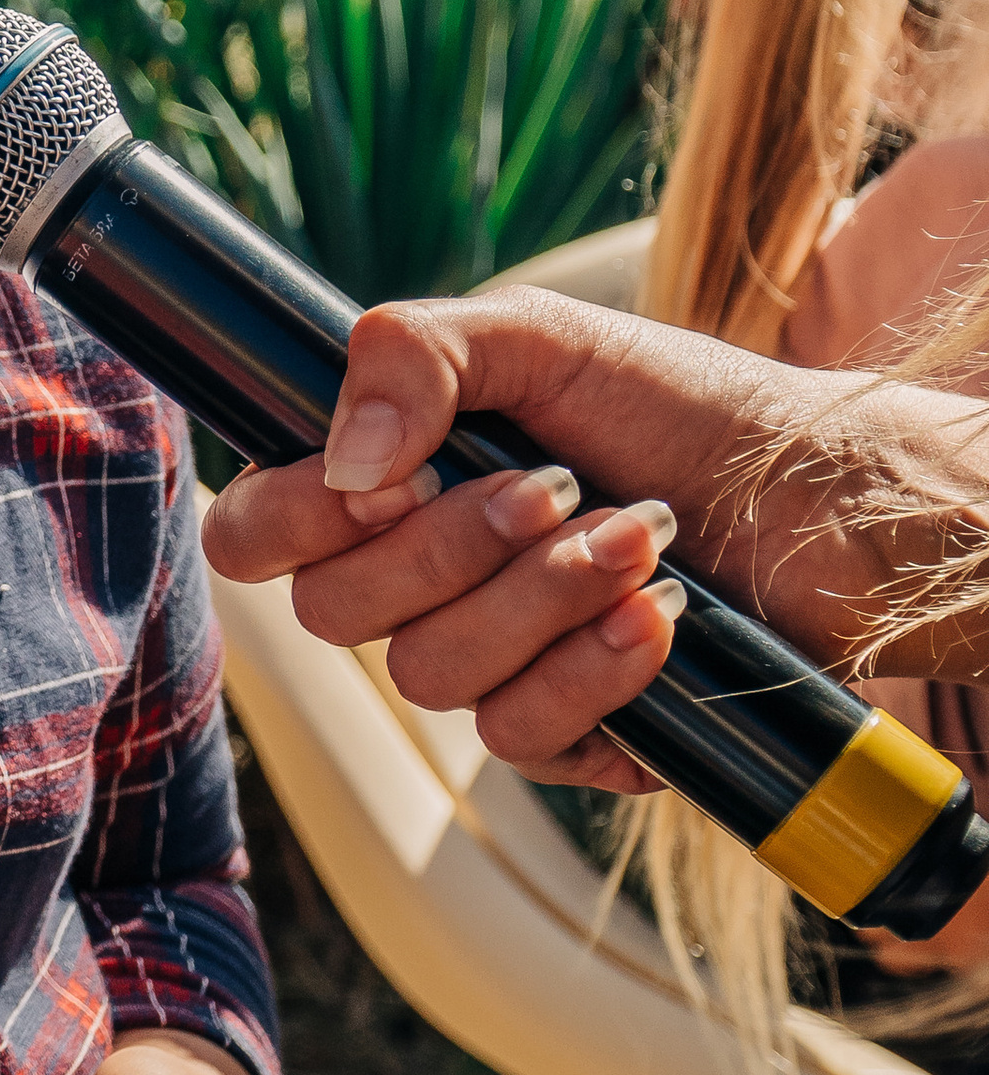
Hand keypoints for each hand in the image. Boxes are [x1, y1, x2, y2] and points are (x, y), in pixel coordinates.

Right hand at [199, 289, 988, 788]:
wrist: (821, 493)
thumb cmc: (676, 404)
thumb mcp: (540, 336)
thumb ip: (415, 355)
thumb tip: (349, 465)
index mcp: (377, 488)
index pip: (253, 535)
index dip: (303, 519)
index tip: (399, 476)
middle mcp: (412, 584)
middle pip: (335, 615)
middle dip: (455, 548)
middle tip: (560, 484)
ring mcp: (483, 664)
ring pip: (429, 678)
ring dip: (544, 599)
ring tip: (642, 539)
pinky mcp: (562, 733)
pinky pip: (518, 738)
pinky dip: (593, 672)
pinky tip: (659, 618)